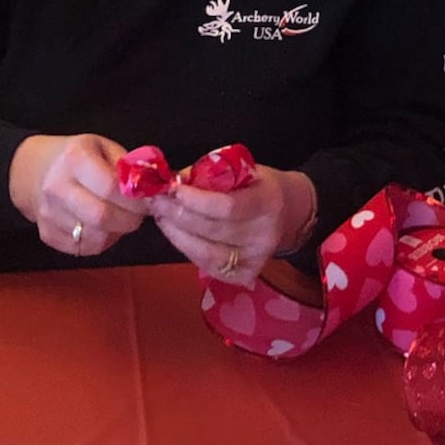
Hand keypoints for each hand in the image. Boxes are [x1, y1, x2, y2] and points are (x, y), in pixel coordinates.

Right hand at [8, 133, 145, 257]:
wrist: (36, 172)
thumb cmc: (79, 157)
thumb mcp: (104, 147)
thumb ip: (128, 166)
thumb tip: (153, 187)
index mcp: (74, 158)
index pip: (110, 186)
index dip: (136, 199)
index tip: (150, 200)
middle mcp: (57, 187)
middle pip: (102, 217)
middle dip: (130, 220)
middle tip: (141, 214)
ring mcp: (49, 214)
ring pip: (96, 237)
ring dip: (118, 231)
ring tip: (122, 217)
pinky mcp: (47, 235)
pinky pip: (85, 248)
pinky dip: (102, 241)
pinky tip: (104, 227)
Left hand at [153, 167, 315, 285]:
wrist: (288, 212)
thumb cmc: (259, 186)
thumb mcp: (242, 170)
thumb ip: (210, 174)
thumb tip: (174, 180)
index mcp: (266, 202)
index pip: (226, 207)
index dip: (195, 201)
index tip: (171, 189)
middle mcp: (263, 235)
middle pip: (211, 230)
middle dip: (177, 215)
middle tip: (156, 201)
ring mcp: (254, 259)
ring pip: (204, 252)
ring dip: (176, 234)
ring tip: (161, 216)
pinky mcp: (244, 275)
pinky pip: (206, 265)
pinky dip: (187, 249)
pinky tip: (176, 234)